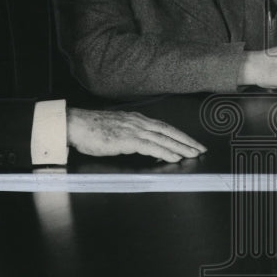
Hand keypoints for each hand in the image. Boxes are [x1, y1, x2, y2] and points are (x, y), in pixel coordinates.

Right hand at [67, 108, 205, 161]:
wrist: (75, 125)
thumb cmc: (92, 129)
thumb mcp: (117, 130)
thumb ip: (132, 136)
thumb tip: (145, 146)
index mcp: (136, 119)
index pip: (164, 126)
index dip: (180, 134)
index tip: (192, 141)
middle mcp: (138, 122)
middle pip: (169, 131)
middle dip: (187, 140)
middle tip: (201, 148)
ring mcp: (133, 130)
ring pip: (163, 138)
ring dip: (180, 147)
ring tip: (193, 154)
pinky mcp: (126, 139)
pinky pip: (150, 146)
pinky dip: (165, 152)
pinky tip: (174, 157)